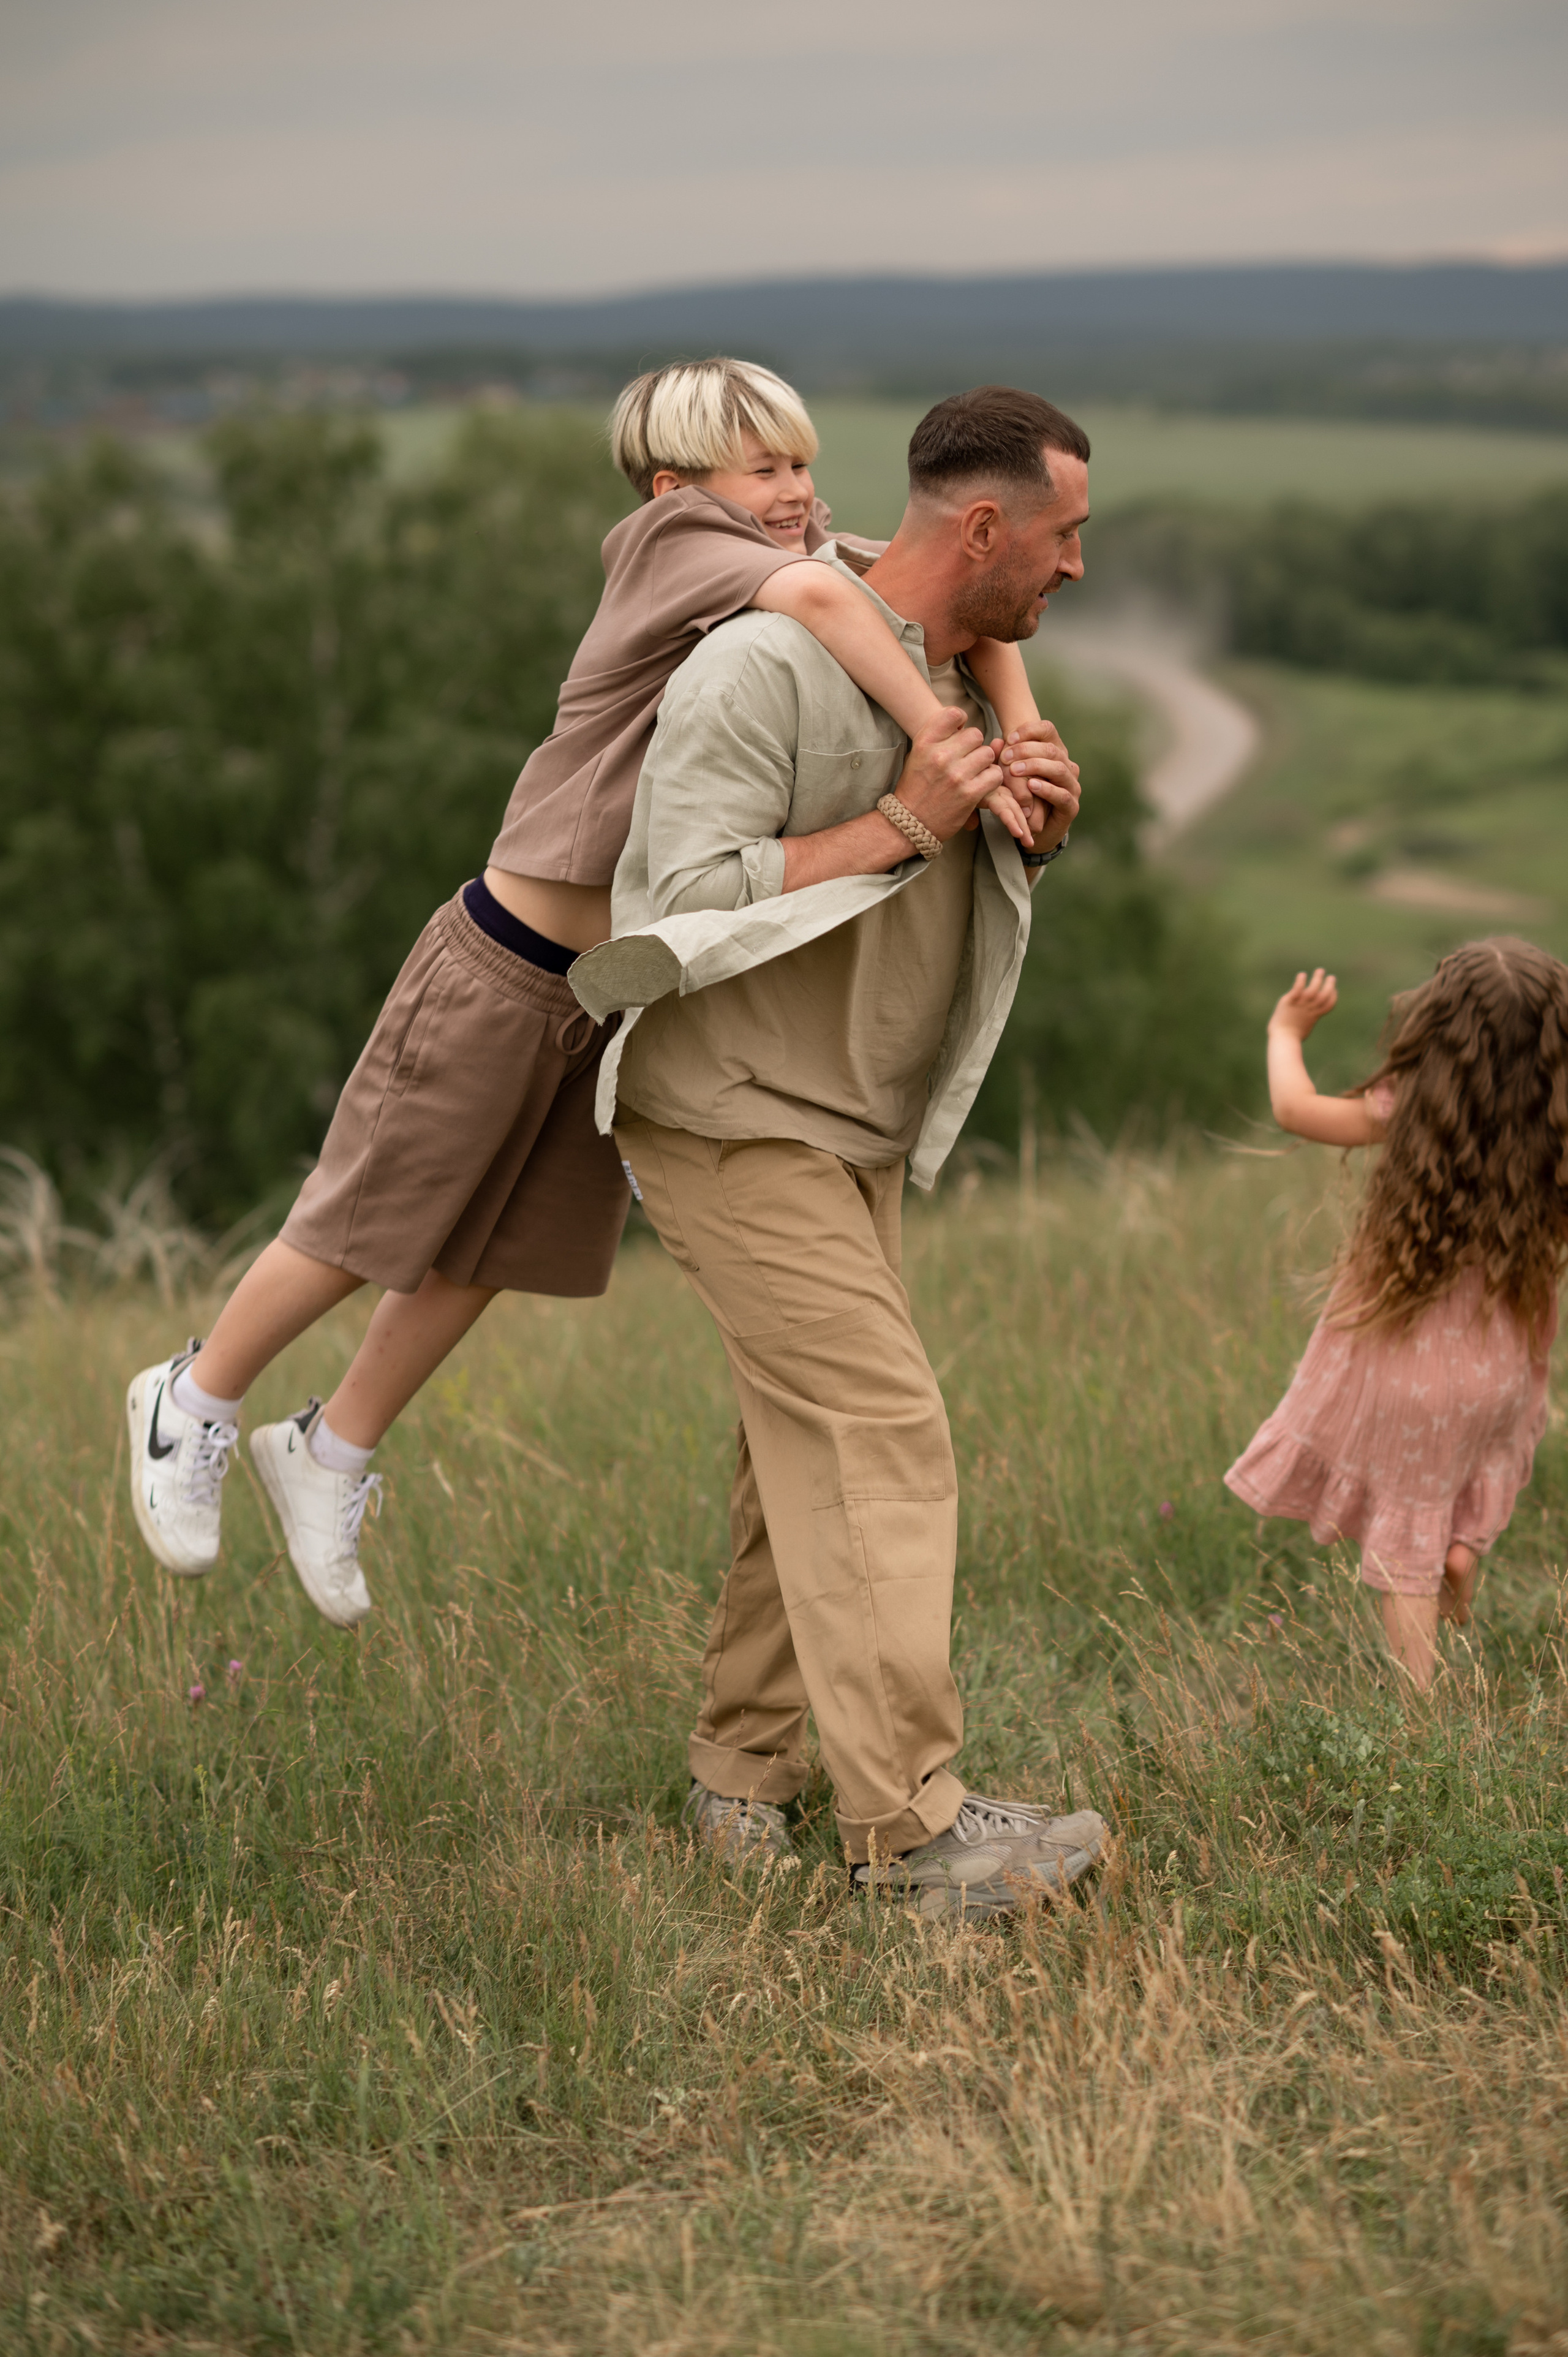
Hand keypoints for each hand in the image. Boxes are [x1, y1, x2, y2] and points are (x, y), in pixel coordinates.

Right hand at [891, 706, 1004, 843]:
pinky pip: (994, 774)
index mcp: (924, 743)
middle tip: (966, 759)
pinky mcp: (970, 794)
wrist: (910, 822)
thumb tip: (970, 727)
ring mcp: (956, 775)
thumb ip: (940, 737)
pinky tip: (980, 784)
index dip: (961, 721)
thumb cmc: (916, 787)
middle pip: (976, 734)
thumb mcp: (918, 755)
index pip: (954, 714)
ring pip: (988, 754)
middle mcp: (940, 756)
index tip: (959, 733)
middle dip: (974, 746)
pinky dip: (991, 779)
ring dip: (984, 763)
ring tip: (972, 773)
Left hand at [995, 724, 1080, 850]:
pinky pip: (1061, 794)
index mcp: (1056, 751)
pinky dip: (1046, 789)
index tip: (1008, 738)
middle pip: (1051, 749)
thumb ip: (1006, 759)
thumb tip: (996, 741)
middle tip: (1005, 756)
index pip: (1047, 729)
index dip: (1029, 730)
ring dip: (1035, 767)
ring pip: (1058, 769)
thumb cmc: (1022, 795)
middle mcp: (1067, 765)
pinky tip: (1031, 786)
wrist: (1035, 828)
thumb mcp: (1011, 774)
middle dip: (1026, 750)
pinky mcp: (1071, 806)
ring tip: (1014, 770)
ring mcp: (1071, 785)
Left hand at [1270, 969, 1337, 1038]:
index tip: (1334, 989)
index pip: (1329, 1004)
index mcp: (1315, 1016)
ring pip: (1313, 989)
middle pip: (1324, 995)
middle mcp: (1310, 1009)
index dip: (1333, 996)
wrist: (1283, 1038)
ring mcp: (1301, 1004)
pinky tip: (1302, 975)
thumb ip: (1306, 1022)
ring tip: (1320, 970)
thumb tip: (1304, 1024)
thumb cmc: (1291, 1037)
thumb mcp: (1304, 1029)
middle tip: (1331, 977)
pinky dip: (1300, 981)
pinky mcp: (1290, 1001)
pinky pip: (1297, 989)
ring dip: (1318, 979)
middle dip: (1330, 985)